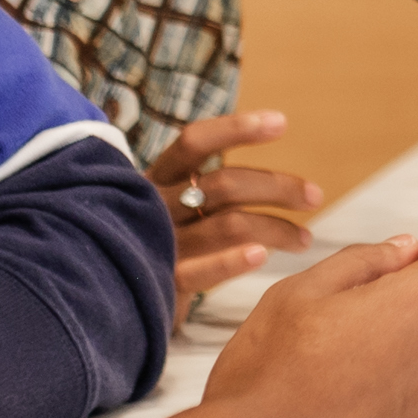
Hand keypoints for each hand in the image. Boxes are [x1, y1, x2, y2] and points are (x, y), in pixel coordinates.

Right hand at [150, 109, 321, 298]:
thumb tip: (268, 166)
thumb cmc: (153, 241)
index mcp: (156, 180)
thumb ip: (207, 186)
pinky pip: (200, 273)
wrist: (103, 295)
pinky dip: (231, 262)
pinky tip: (262, 256)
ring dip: (276, 229)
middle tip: (314, 196)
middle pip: (225, 184)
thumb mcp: (169, 205)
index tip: (281, 122)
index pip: (194, 143)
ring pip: (228, 225)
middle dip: (277, 187)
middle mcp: (154, 206)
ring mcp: (157, 245)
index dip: (236, 129)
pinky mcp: (160, 284)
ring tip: (304, 239)